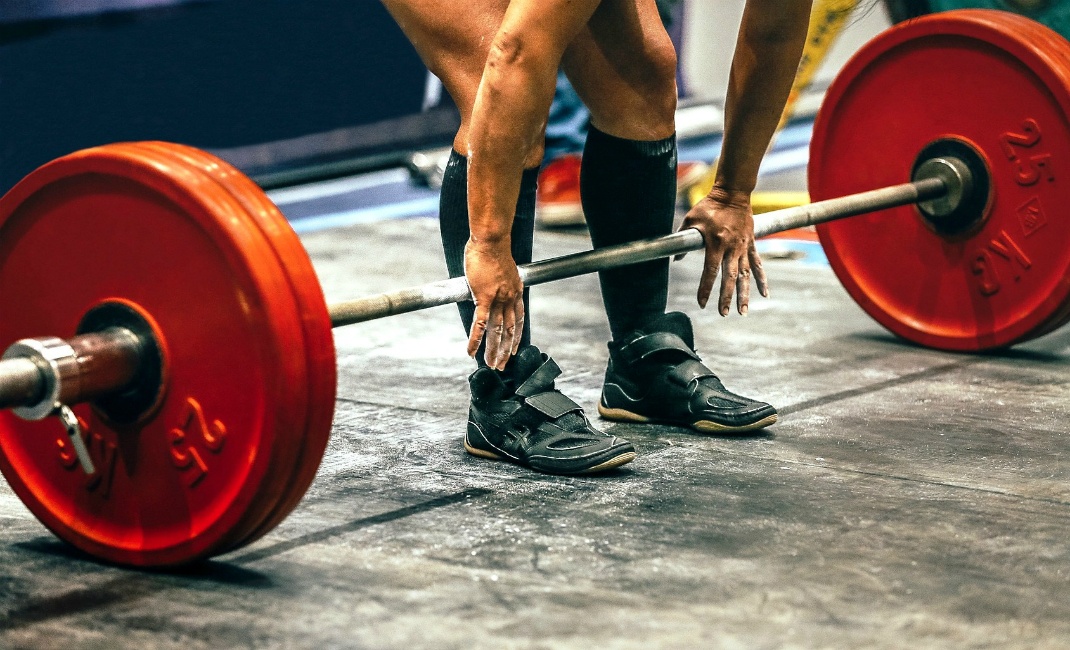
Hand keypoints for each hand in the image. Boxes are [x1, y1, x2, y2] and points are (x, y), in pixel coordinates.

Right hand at [464, 239, 524, 369]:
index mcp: (515, 292)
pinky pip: (479, 323)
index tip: (514, 349)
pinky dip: (475, 339)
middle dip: (505, 350)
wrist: (491, 240)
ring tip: (489, 363)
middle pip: (509, 330)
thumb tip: (488, 283)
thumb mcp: (501, 268)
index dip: (516, 336)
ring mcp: (498, 299)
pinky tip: (471, 351)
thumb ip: (497, 280)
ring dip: (492, 349)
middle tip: (501, 364)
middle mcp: (510, 298)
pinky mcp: (484, 298)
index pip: (518, 320)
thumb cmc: (493, 248)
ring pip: (496, 331)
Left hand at [677, 187, 768, 314]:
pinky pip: (758, 264)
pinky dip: (761, 280)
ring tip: (743, 312)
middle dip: (726, 297)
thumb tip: (675, 258)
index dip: (705, 288)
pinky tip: (764, 294)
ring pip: (745, 275)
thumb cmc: (709, 206)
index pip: (710, 271)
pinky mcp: (751, 244)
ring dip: (744, 294)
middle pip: (730, 277)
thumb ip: (682, 239)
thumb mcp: (691, 219)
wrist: (733, 193)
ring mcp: (743, 247)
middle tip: (723, 313)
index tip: (701, 303)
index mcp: (715, 243)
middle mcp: (731, 248)